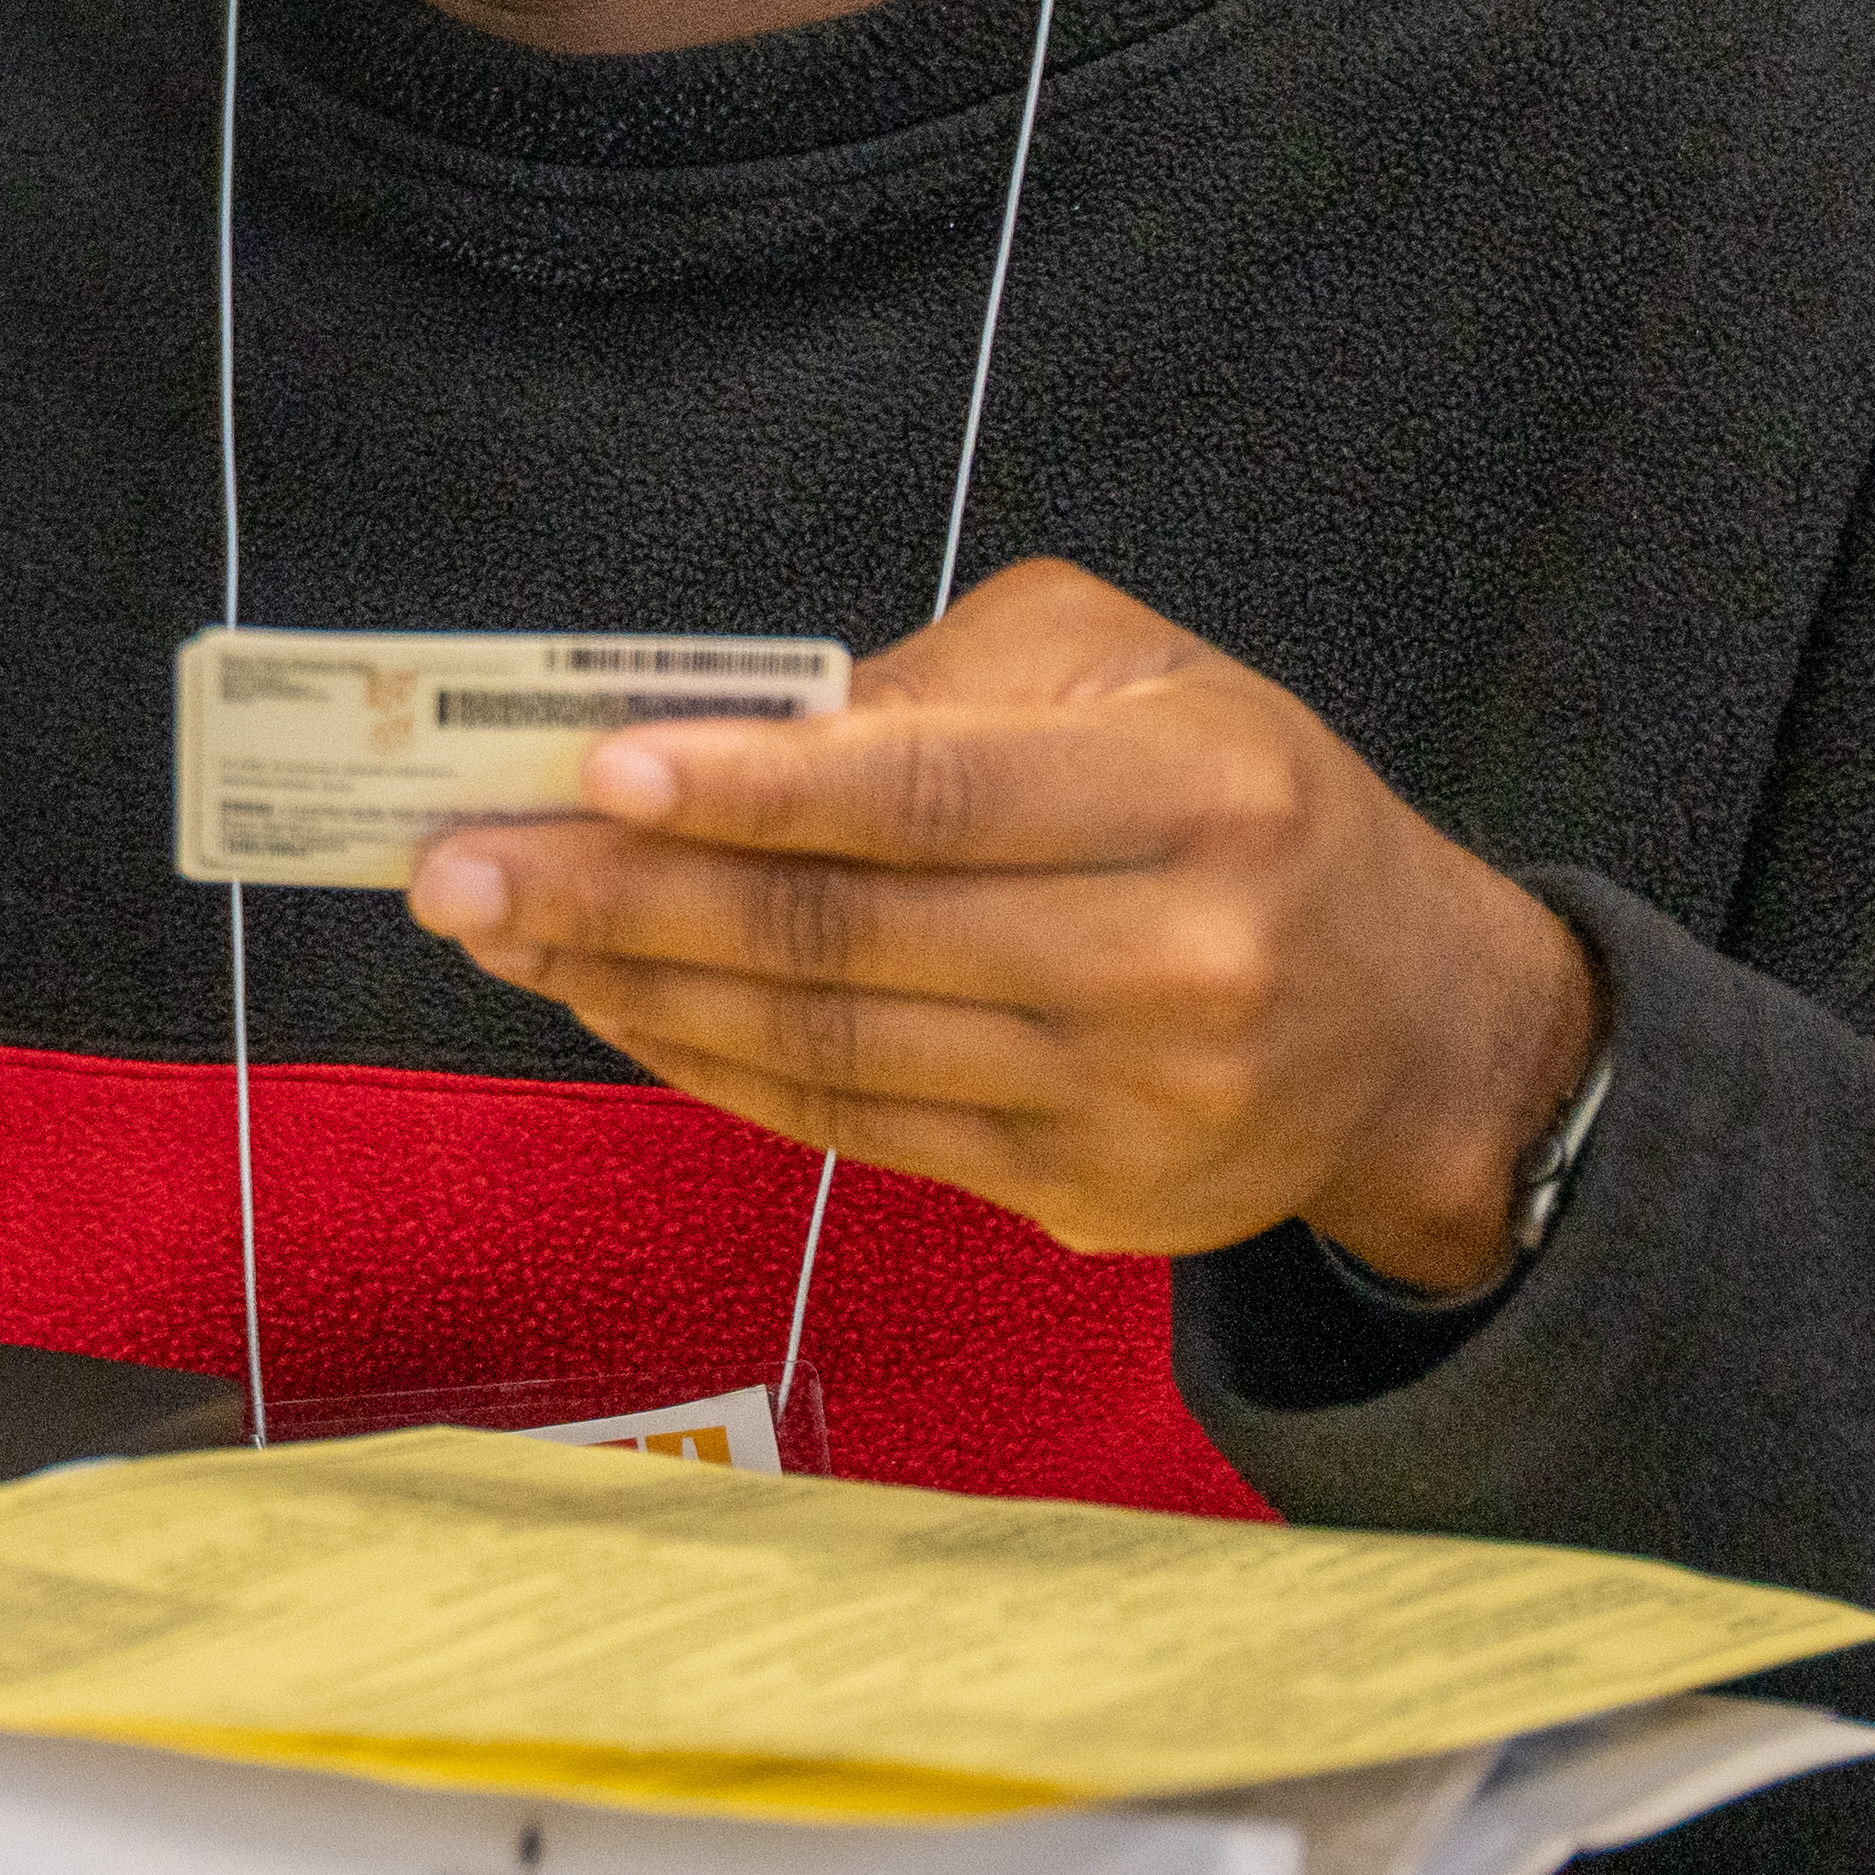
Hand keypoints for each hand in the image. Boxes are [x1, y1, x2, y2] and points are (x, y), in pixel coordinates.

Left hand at [406, 558, 1608, 1288]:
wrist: (1416, 1029)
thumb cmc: (1240, 801)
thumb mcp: (1127, 676)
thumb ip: (931, 688)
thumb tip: (721, 728)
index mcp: (1194, 795)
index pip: (936, 792)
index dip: (756, 786)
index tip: (594, 768)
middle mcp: (1171, 958)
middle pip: (848, 935)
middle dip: (624, 894)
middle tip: (459, 865)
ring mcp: (1127, 1101)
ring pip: (827, 1045)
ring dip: (633, 984)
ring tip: (504, 929)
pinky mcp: (1079, 1198)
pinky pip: (854, 1127)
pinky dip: (709, 1064)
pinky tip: (613, 1004)